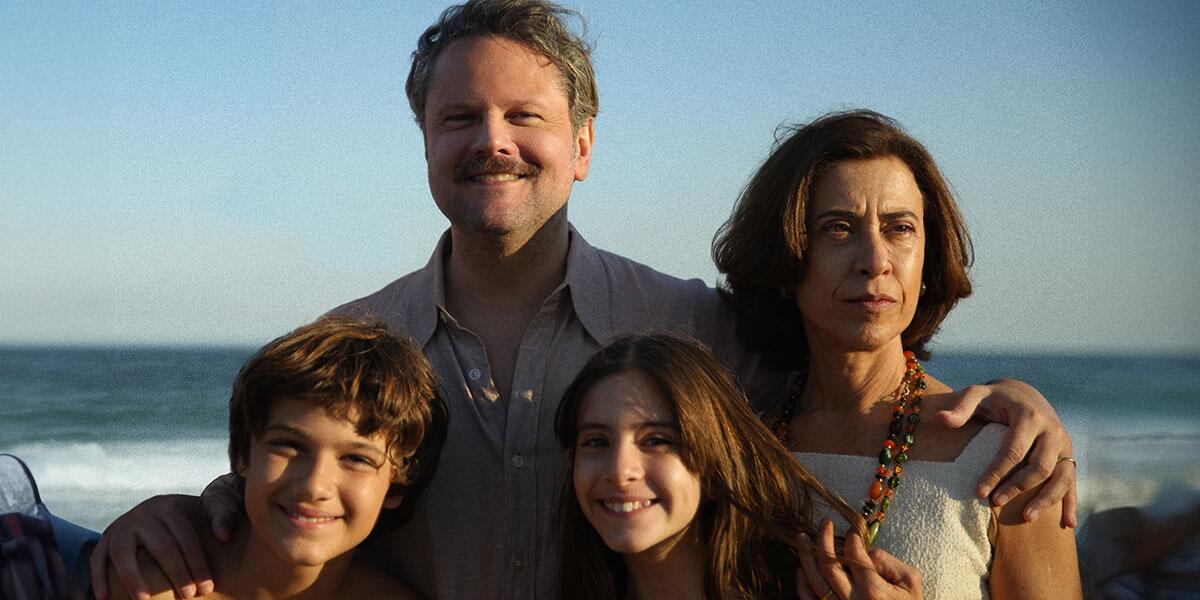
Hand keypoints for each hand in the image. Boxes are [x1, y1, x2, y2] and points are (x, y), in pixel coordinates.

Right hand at [91, 474, 241, 599]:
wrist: (163, 509)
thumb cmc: (193, 516)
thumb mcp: (210, 508)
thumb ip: (223, 515)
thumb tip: (224, 536)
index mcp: (171, 506)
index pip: (186, 538)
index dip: (197, 564)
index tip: (206, 588)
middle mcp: (144, 514)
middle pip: (160, 547)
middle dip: (176, 574)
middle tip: (188, 596)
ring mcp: (122, 526)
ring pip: (124, 553)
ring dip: (133, 577)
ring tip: (145, 599)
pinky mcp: (105, 539)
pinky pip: (97, 559)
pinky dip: (98, 578)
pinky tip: (104, 598)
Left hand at [795, 520, 921, 599]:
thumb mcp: (909, 580)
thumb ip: (887, 562)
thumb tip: (862, 550)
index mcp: (874, 592)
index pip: (854, 556)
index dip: (851, 538)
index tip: (852, 532)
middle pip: (828, 566)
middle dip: (822, 540)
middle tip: (824, 524)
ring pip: (815, 582)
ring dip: (805, 557)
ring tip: (802, 538)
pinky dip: (802, 584)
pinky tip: (800, 568)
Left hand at [937, 378, 1076, 527]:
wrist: (1025, 394)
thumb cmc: (995, 398)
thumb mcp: (978, 394)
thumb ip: (961, 407)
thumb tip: (941, 419)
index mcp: (1029, 416)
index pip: (1013, 450)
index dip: (996, 473)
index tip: (979, 492)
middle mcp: (1052, 430)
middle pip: (1039, 466)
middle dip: (1018, 487)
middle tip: (995, 503)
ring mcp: (1064, 444)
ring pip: (1061, 476)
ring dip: (1046, 499)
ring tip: (1027, 518)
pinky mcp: (1069, 455)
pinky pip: (1072, 481)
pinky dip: (1071, 502)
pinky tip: (1067, 524)